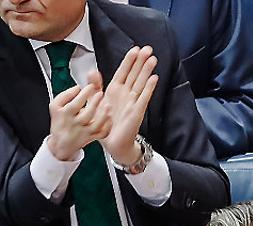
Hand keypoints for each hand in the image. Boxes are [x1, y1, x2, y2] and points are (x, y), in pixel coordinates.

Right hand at [45, 74, 109, 161]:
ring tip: (107, 105)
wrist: (61, 143)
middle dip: (95, 102)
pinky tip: (110, 118)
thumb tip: (78, 87)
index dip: (85, 93)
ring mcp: (84, 132)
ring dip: (103, 114)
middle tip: (100, 93)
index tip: (91, 86)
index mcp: (65, 114)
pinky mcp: (91, 138)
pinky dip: (107, 126)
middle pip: (87, 114)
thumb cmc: (60, 121)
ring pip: (96, 125)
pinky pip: (102, 133)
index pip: (76, 103)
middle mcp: (75, 123)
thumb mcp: (55, 106)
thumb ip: (65, 95)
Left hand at [100, 46, 158, 166]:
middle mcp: (126, 94)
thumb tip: (93, 71)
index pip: (123, 71)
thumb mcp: (97, 102)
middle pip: (135, 74)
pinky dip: (149, 87)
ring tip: (153, 59)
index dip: (129, 60)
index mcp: (115, 90)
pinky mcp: (137, 111)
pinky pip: (144, 97)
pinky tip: (153, 78)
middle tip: (148, 49)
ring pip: (141, 82)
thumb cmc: (107, 124)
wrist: (113, 143)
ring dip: (147, 70)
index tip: (135, 49)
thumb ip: (95, 86)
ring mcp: (133, 102)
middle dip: (141, 61)